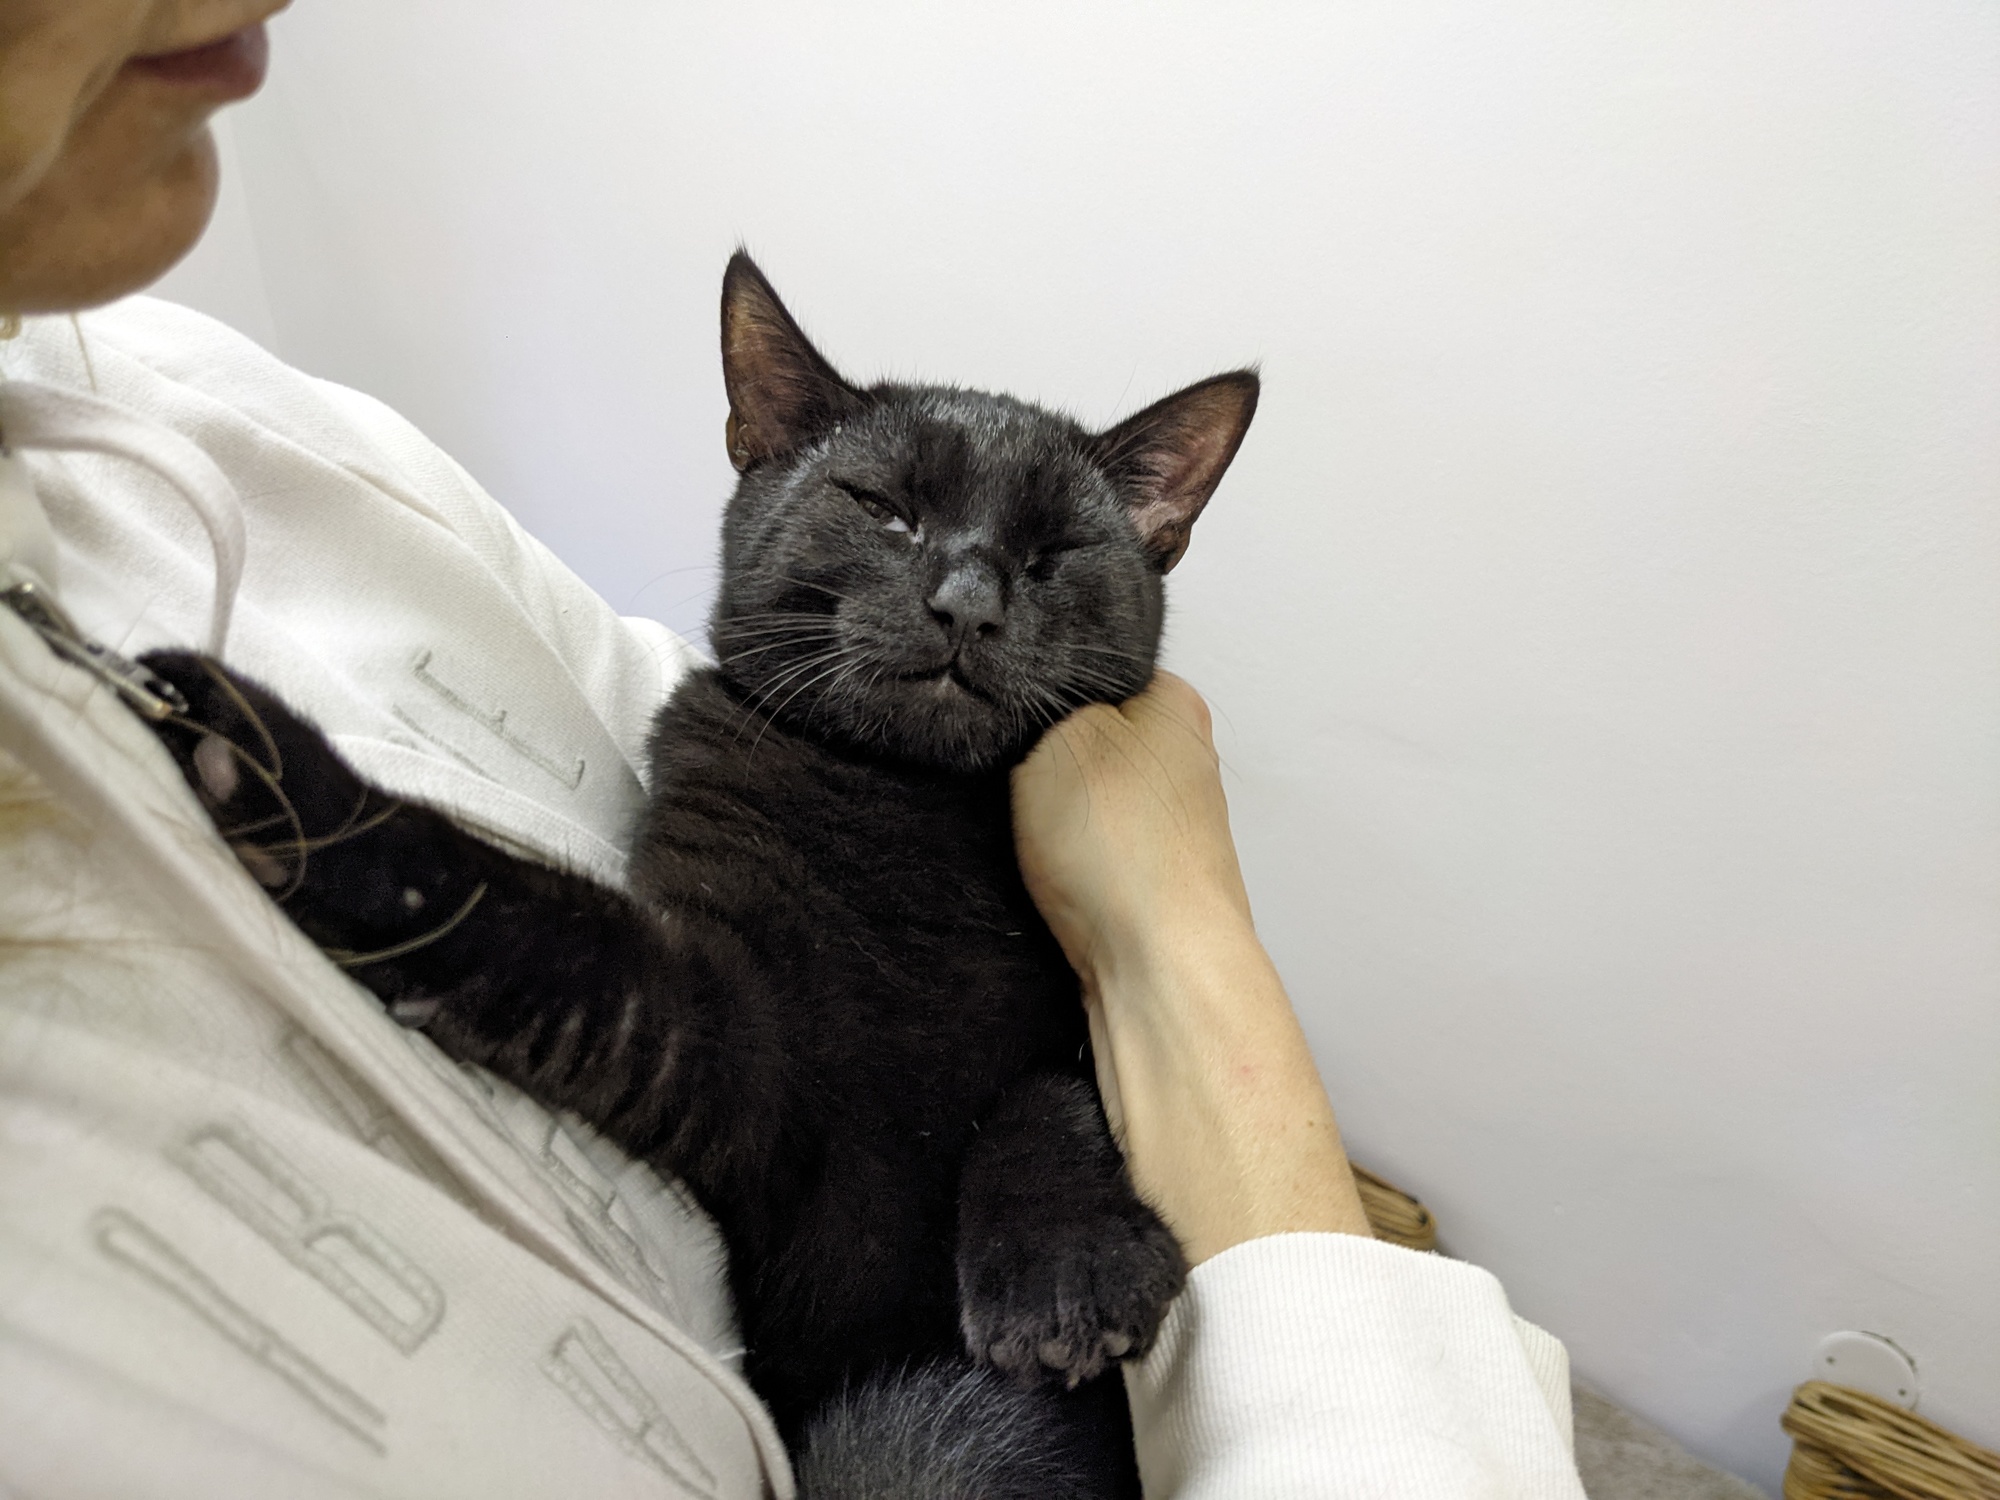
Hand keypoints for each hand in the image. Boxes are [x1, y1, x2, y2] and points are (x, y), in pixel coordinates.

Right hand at [1012, 673, 1372, 1264]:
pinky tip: (1037, 868)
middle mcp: (1181, 761)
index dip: (1037, 686)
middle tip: (1005, 768)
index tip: (1003, 709)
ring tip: (1021, 823)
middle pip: (1081, 737)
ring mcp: (1165, 827)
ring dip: (1042, 813)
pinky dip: (1055, 859)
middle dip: (1038, 753)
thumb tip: (1024, 693)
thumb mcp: (1057, 729)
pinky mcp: (1145, 882)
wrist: (1156, 964)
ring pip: (1077, 800)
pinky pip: (1082, 854)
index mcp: (1175, 703)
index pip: (1091, 667)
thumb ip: (1040, 698)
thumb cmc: (1123, 846)